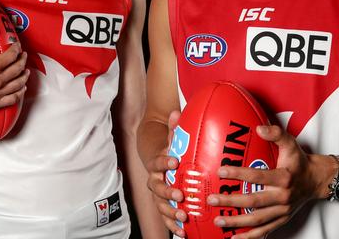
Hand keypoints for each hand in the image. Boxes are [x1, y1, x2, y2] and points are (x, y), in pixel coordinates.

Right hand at [0, 28, 28, 115]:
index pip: (11, 56)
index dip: (16, 49)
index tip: (17, 46)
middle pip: (17, 69)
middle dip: (22, 60)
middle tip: (23, 56)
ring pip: (18, 84)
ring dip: (24, 76)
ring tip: (26, 71)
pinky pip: (12, 99)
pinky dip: (20, 93)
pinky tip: (21, 88)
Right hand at [145, 110, 187, 236]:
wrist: (155, 159)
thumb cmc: (167, 149)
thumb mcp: (170, 138)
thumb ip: (173, 128)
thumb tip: (175, 111)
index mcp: (157, 163)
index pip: (158, 162)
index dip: (165, 161)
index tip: (174, 160)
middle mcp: (155, 179)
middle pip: (157, 187)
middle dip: (168, 192)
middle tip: (180, 195)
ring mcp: (158, 194)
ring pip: (160, 204)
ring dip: (170, 211)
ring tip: (183, 215)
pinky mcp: (163, 205)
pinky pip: (165, 217)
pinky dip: (172, 224)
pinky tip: (183, 231)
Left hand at [206, 125, 322, 237]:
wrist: (317, 180)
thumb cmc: (299, 161)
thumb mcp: (291, 143)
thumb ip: (276, 134)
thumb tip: (258, 128)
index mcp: (284, 178)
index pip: (258, 176)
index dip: (238, 174)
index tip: (220, 171)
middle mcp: (283, 197)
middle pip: (253, 202)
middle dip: (231, 201)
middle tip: (212, 199)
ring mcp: (282, 211)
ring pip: (257, 220)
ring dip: (237, 222)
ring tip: (218, 220)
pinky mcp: (282, 220)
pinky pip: (265, 231)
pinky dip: (250, 237)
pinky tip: (234, 238)